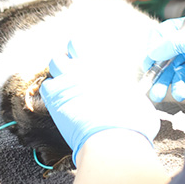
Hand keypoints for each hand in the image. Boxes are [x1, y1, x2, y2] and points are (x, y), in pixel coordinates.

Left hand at [40, 54, 160, 164]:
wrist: (114, 139)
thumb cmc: (133, 123)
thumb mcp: (138, 100)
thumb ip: (130, 94)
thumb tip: (133, 100)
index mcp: (107, 65)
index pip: (85, 44)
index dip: (82, 50)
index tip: (85, 60)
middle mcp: (87, 66)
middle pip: (68, 49)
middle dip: (69, 59)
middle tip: (73, 73)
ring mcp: (69, 79)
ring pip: (55, 62)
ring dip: (59, 72)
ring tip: (64, 86)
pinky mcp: (56, 97)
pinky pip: (46, 86)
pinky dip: (51, 93)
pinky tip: (58, 102)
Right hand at [145, 18, 184, 104]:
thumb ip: (176, 43)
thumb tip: (153, 50)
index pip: (164, 36)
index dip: (154, 49)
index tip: (150, 62)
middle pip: (166, 61)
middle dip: (160, 75)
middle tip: (154, 89)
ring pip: (175, 77)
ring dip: (174, 87)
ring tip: (181, 93)